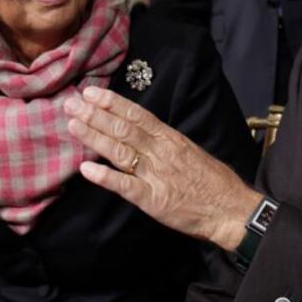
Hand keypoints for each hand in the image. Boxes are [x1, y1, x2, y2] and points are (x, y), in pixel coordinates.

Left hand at [64, 86, 263, 251]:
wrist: (230, 208)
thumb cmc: (212, 181)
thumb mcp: (189, 152)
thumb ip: (165, 143)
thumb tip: (141, 133)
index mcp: (170, 138)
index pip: (136, 114)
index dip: (112, 103)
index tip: (91, 93)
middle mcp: (160, 152)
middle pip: (123, 128)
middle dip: (94, 115)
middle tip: (70, 103)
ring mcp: (155, 175)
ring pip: (120, 151)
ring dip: (94, 137)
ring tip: (72, 125)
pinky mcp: (153, 200)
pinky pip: (125, 186)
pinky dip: (105, 177)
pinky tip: (86, 170)